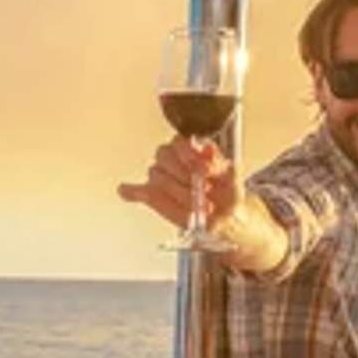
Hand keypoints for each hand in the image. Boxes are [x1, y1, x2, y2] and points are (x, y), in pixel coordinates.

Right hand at [116, 135, 239, 236]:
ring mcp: (160, 177)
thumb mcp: (232, 176)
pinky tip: (126, 191)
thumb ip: (218, 163)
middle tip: (202, 189)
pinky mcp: (154, 196)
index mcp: (189, 148)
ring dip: (178, 192)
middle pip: (163, 156)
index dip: (188, 155)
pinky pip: (137, 191)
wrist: (226, 215)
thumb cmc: (227, 193)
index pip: (178, 141)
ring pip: (157, 176)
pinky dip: (131, 191)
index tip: (201, 170)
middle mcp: (172, 159)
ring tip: (197, 204)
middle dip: (184, 175)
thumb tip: (207, 152)